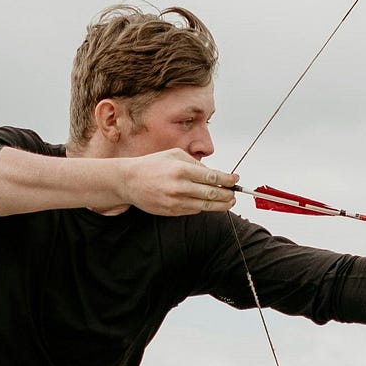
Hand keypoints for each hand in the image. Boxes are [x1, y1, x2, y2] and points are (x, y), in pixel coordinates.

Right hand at [117, 149, 238, 217]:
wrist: (130, 181)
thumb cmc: (152, 165)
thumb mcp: (174, 155)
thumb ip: (195, 163)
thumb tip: (213, 174)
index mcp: (181, 169)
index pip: (211, 177)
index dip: (227, 180)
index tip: (235, 180)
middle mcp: (179, 187)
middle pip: (211, 193)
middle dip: (227, 194)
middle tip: (235, 194)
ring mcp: (175, 201)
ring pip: (205, 206)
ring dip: (220, 205)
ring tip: (229, 202)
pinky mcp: (171, 211)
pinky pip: (193, 211)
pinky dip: (203, 207)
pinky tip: (208, 203)